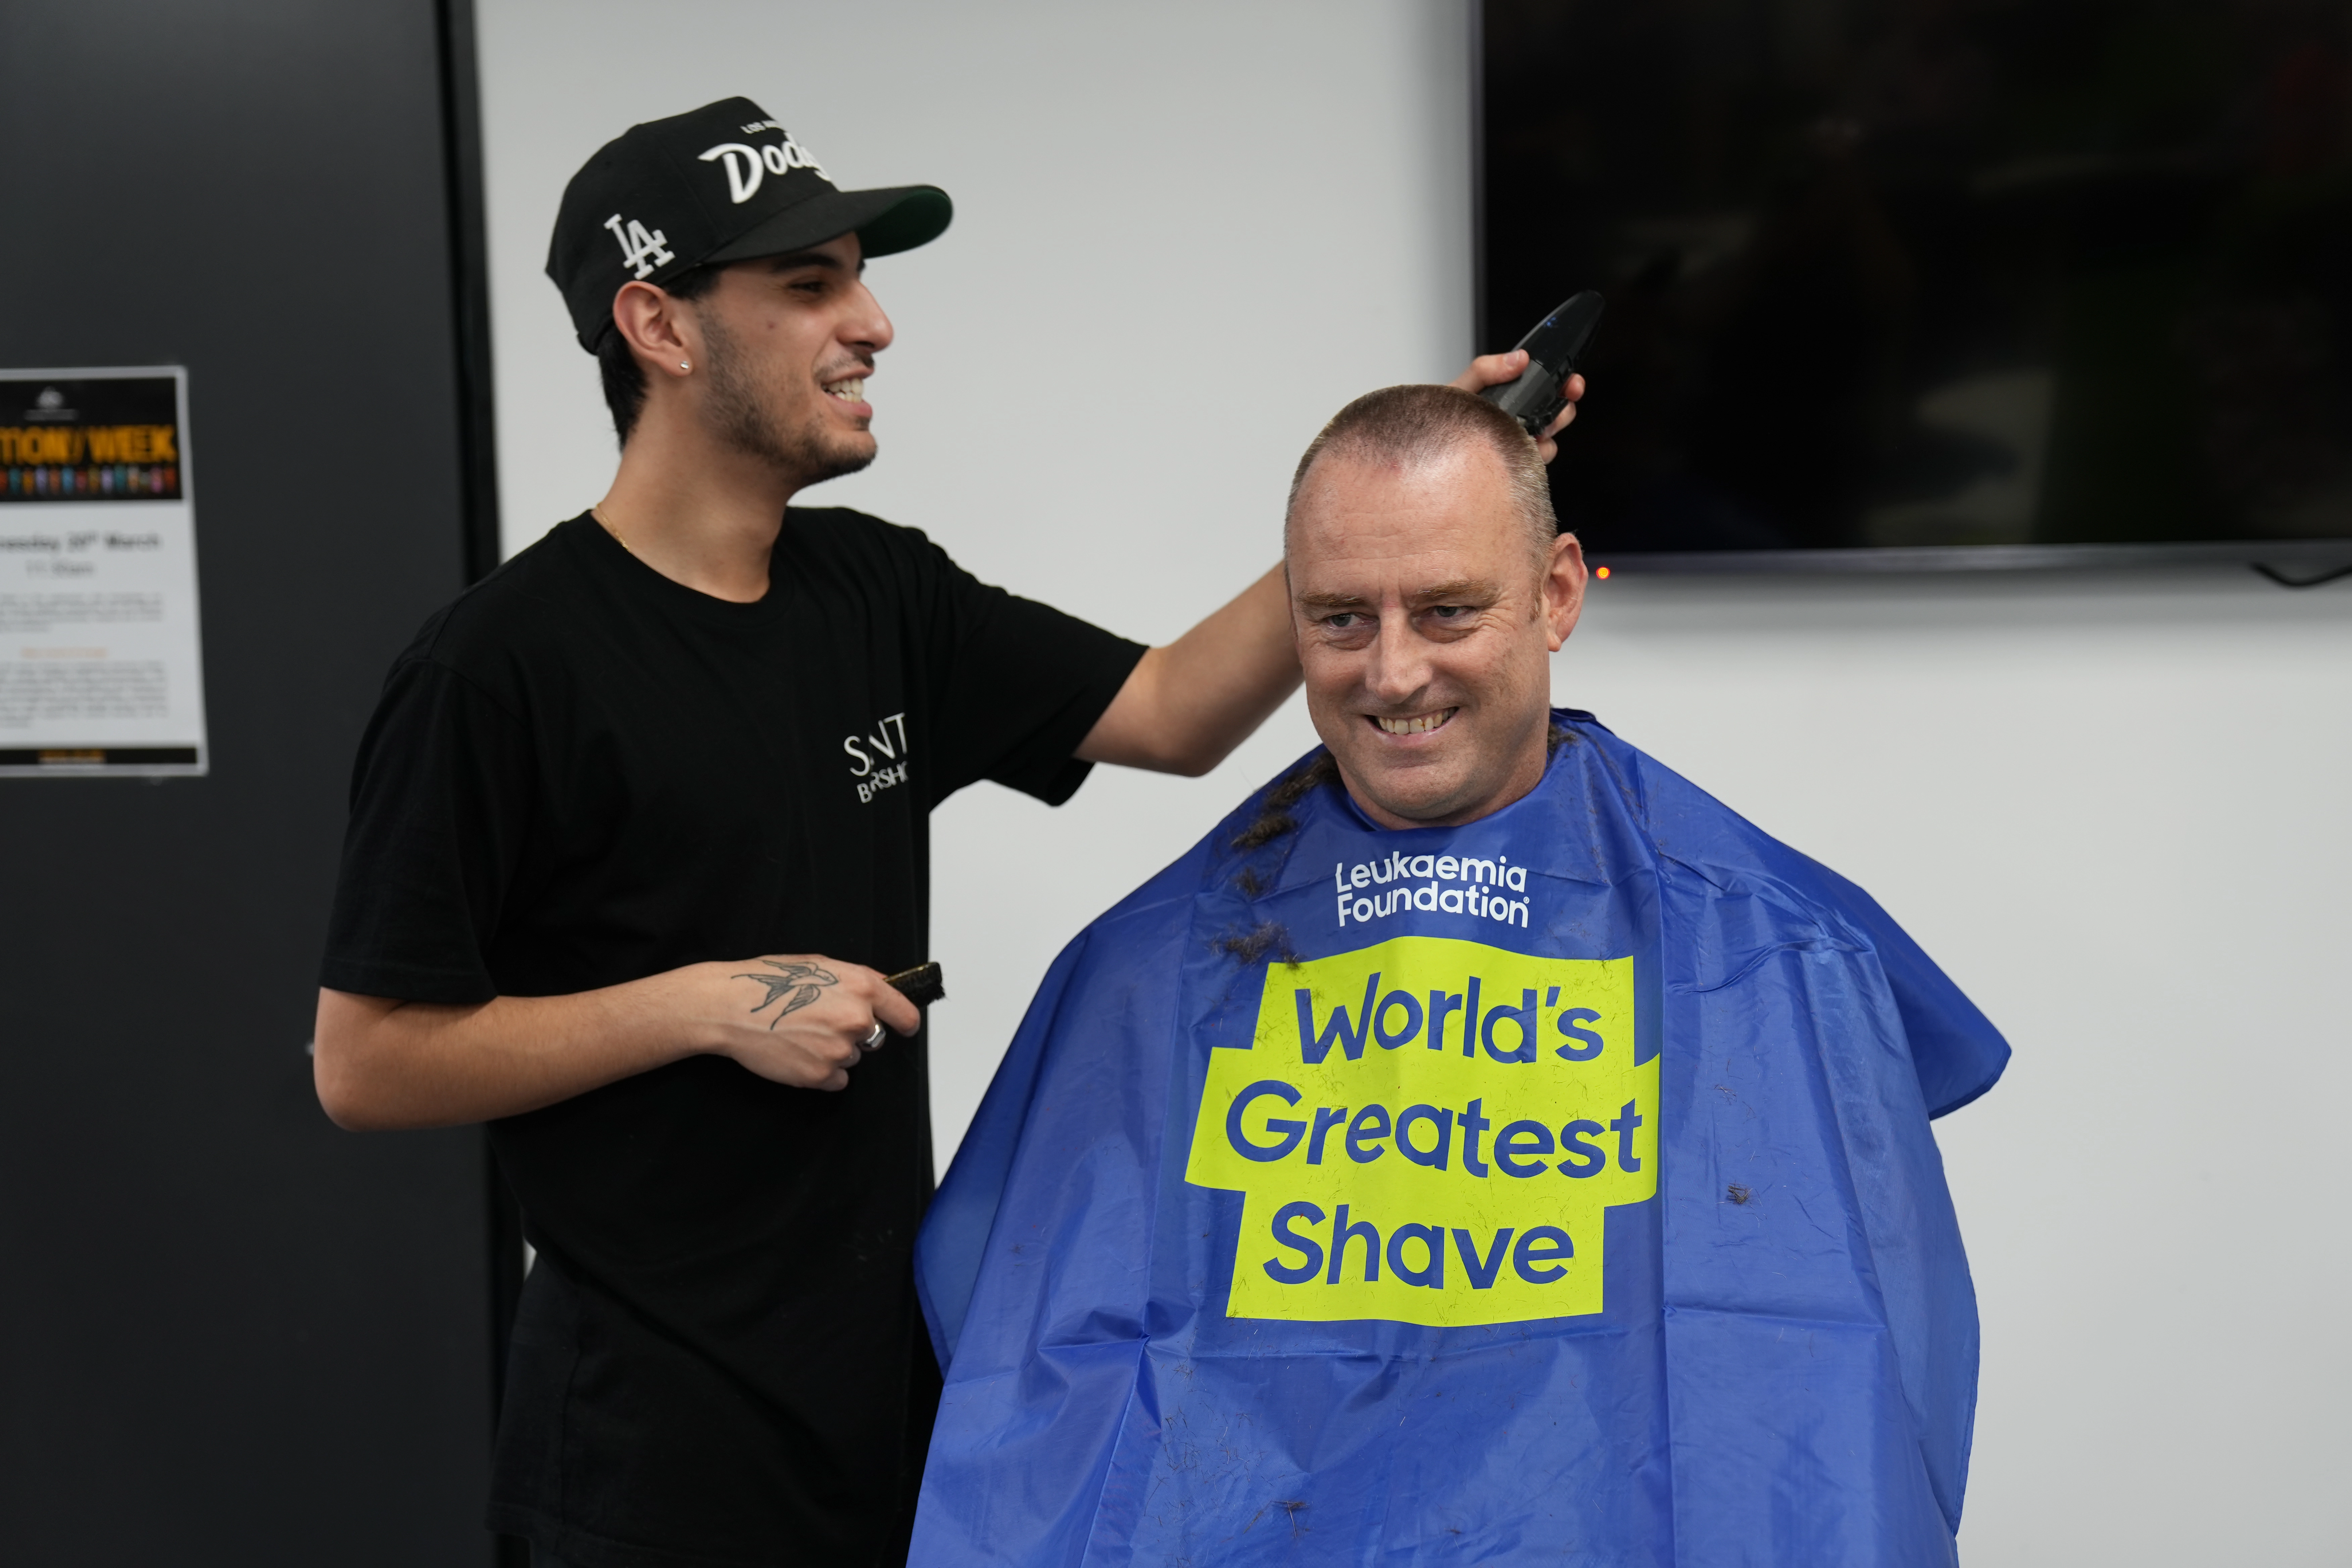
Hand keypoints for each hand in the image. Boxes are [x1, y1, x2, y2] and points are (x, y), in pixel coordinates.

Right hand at [695, 954, 921, 1090]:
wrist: (730, 1008)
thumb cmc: (769, 982)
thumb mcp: (820, 965)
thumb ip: (857, 980)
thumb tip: (884, 990)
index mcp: (861, 988)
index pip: (904, 1013)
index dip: (905, 1023)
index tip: (905, 1028)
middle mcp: (856, 1020)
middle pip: (874, 1037)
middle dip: (855, 1033)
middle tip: (821, 1024)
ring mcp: (839, 1050)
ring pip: (852, 1058)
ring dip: (834, 1052)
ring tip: (801, 1035)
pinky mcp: (820, 1075)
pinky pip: (836, 1080)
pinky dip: (821, 1072)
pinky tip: (798, 1054)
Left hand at [1450, 353, 1586, 462]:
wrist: (1421, 448)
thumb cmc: (1438, 418)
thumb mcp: (1462, 387)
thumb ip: (1487, 368)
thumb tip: (1519, 359)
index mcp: (1510, 399)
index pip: (1548, 389)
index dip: (1566, 385)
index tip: (1572, 384)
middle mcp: (1517, 423)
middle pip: (1557, 415)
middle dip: (1562, 412)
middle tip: (1551, 414)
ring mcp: (1515, 447)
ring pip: (1550, 443)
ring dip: (1546, 439)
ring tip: (1528, 435)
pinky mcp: (1511, 469)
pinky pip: (1534, 466)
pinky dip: (1532, 460)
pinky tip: (1516, 454)